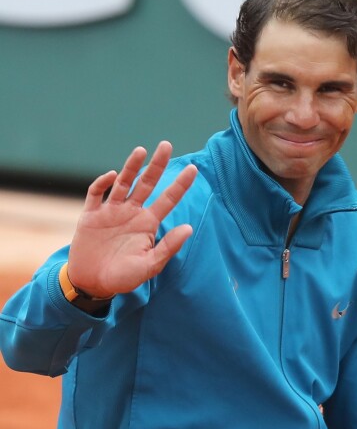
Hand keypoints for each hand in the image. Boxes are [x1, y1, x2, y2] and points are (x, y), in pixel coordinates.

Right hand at [67, 141, 196, 297]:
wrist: (93, 283)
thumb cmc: (124, 277)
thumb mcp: (150, 265)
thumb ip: (168, 247)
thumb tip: (189, 227)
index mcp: (148, 223)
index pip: (168, 199)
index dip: (180, 184)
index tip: (193, 169)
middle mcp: (132, 213)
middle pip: (146, 183)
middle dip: (156, 165)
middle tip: (166, 144)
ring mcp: (111, 212)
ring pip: (123, 183)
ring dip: (131, 167)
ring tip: (142, 151)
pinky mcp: (90, 215)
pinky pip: (96, 194)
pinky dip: (102, 184)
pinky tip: (112, 176)